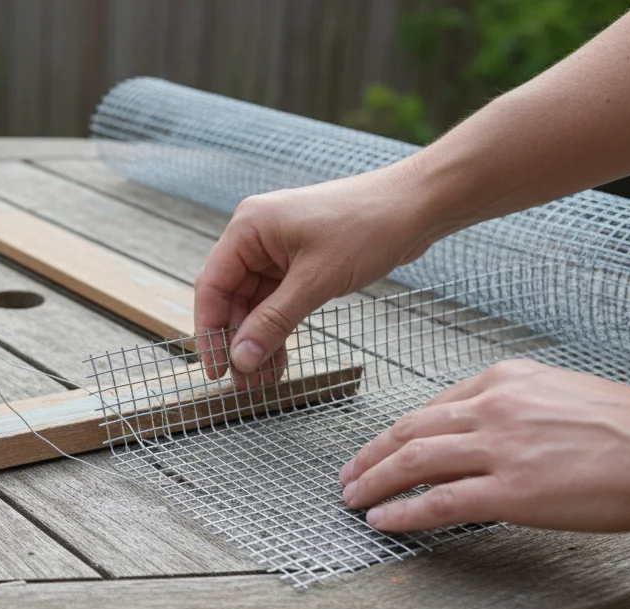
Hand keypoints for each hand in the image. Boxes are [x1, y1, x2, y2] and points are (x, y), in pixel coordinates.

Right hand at [194, 163, 442, 378]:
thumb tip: (242, 359)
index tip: (216, 370)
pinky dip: (280, 327)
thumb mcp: (316, 280)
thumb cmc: (369, 226)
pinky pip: (279, 299)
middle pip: (232, 297)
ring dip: (260, 339)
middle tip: (245, 383)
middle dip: (239, 341)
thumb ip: (274, 321)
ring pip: (257, 303)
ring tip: (264, 379)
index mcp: (248, 228)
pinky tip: (281, 357)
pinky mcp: (301, 260)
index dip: (210, 331)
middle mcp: (257, 236)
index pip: (212, 286)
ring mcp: (279, 248)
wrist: (419, 205)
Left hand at [340, 360, 629, 532]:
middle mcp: (493, 407)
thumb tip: (480, 434)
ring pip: (412, 463)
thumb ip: (512, 409)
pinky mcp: (511, 492)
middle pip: (409, 431)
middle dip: (369, 455)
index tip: (378, 448)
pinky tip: (381, 521)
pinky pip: (438, 502)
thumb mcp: (559, 395)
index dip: (396, 433)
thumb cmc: (628, 429)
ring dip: (373, 482)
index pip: (430, 407)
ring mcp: (499, 449)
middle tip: (348, 475)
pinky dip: (401, 512)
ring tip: (353, 499)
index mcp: (504, 380)